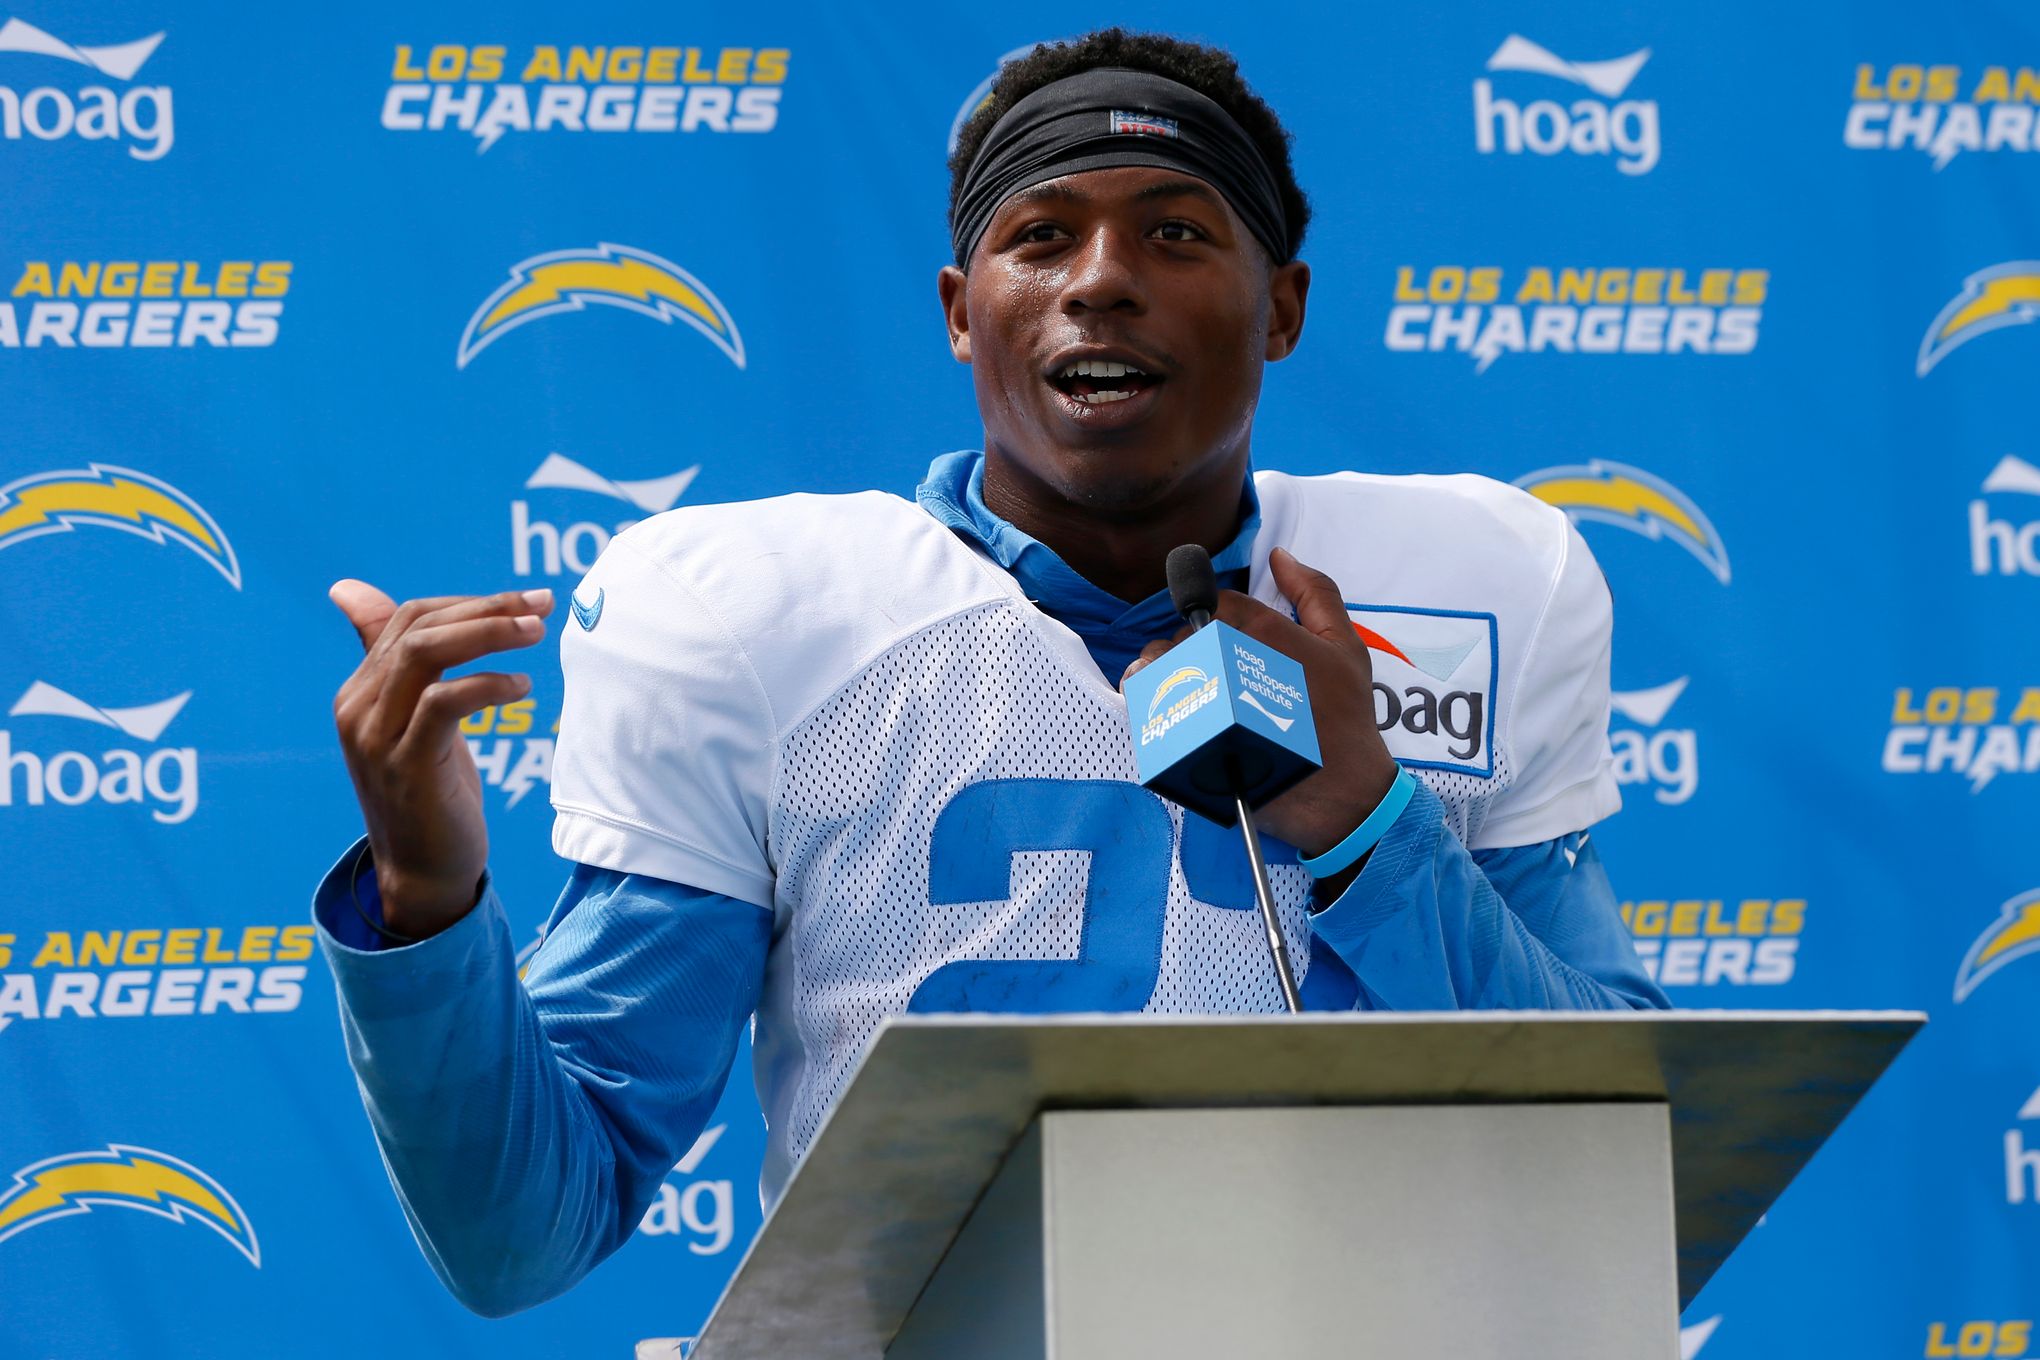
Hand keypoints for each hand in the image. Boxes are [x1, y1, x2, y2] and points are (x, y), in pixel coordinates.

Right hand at [329, 581, 552, 938]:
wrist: (423, 872)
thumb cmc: (429, 791)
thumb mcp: (414, 719)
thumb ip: (401, 661)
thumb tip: (348, 589)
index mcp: (361, 690)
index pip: (409, 617)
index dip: (470, 601)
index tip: (527, 601)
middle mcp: (358, 707)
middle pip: (417, 628)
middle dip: (485, 608)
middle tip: (542, 605)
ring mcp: (376, 737)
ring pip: (424, 653)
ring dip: (487, 633)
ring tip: (537, 633)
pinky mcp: (405, 765)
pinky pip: (443, 703)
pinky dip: (486, 686)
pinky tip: (521, 688)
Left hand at [1121, 548, 1397, 856]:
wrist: (1344, 795)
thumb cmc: (1347, 718)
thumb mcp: (1346, 646)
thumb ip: (1316, 593)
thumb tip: (1280, 555)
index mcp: (1267, 629)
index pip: (1218, 603)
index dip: (1214, 616)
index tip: (1221, 640)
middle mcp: (1231, 656)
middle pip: (1186, 633)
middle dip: (1188, 645)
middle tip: (1206, 669)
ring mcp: (1205, 698)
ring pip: (1161, 663)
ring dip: (1161, 668)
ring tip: (1183, 688)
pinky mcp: (1188, 737)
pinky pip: (1148, 705)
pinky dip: (1145, 699)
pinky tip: (1159, 707)